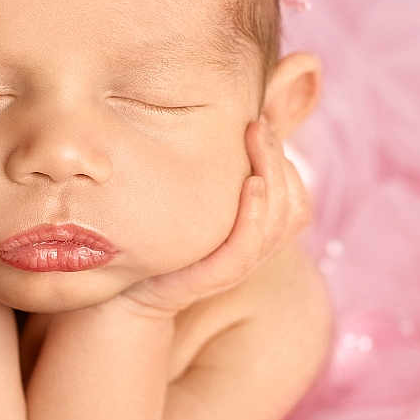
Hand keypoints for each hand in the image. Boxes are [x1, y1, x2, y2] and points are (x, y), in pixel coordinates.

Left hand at [112, 115, 313, 321]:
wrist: (122, 296)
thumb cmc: (156, 240)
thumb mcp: (192, 203)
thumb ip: (214, 176)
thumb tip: (222, 124)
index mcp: (255, 234)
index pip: (296, 199)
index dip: (287, 163)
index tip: (262, 124)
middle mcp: (253, 251)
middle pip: (294, 206)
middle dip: (281, 159)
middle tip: (259, 123)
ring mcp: (236, 265)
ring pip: (280, 222)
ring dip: (274, 174)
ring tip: (258, 137)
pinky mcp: (214, 277)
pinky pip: (248, 246)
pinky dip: (257, 213)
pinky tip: (252, 183)